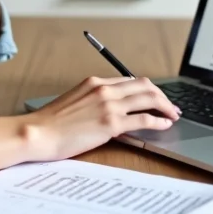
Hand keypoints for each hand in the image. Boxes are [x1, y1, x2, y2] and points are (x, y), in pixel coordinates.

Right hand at [19, 76, 181, 161]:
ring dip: (166, 106)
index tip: (156, 97)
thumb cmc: (51, 123)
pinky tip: (165, 124)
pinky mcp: (111, 123)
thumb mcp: (74, 102)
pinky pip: (144, 119)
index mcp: (95, 82)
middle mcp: (104, 89)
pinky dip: (159, 120)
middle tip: (171, 106)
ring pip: (149, 98)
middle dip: (162, 95)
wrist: (38, 133)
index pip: (130, 80)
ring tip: (173, 115)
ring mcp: (109, 105)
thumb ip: (94, 100)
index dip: (147, 89)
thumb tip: (110, 109)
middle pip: (145, 85)